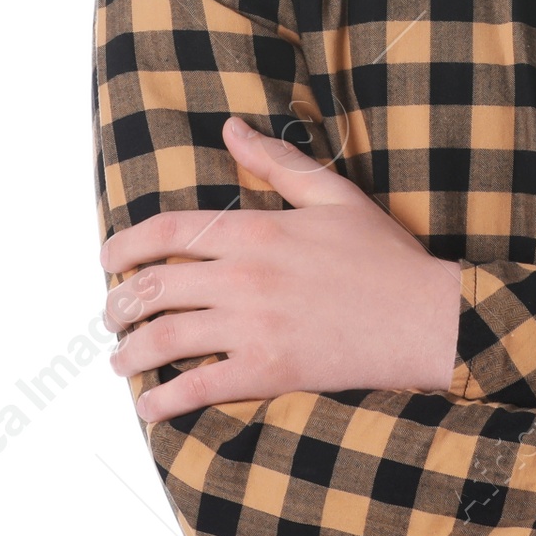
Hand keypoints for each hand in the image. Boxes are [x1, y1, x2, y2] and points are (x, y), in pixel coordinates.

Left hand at [101, 116, 462, 420]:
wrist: (426, 318)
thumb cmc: (384, 257)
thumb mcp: (333, 196)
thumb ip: (277, 163)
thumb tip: (231, 127)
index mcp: (259, 229)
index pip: (169, 231)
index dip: (127, 244)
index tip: (109, 258)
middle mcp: (246, 276)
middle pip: (156, 286)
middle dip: (120, 303)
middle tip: (113, 314)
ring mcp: (255, 326)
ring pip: (165, 339)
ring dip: (130, 353)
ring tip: (120, 360)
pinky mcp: (269, 372)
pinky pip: (198, 388)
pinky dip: (164, 402)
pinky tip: (148, 407)